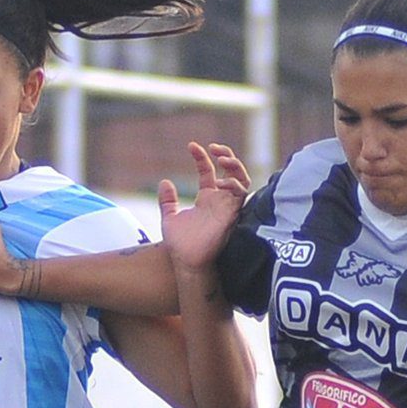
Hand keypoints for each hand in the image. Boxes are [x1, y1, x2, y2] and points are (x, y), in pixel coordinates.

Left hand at [159, 141, 249, 275]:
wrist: (186, 262)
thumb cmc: (180, 244)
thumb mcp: (170, 216)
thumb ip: (168, 200)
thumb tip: (164, 182)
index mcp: (206, 198)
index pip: (209, 171)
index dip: (202, 157)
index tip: (191, 146)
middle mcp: (219, 200)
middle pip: (231, 171)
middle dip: (226, 155)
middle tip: (213, 148)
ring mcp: (227, 206)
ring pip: (242, 179)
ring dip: (235, 165)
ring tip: (220, 158)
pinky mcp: (232, 214)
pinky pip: (241, 194)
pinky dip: (233, 183)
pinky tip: (219, 182)